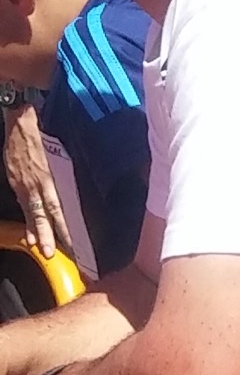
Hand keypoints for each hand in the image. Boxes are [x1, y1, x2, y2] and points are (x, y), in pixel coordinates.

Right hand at [4, 106, 70, 259]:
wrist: (20, 119)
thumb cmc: (46, 130)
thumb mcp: (63, 148)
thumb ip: (71, 169)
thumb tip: (89, 183)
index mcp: (51, 176)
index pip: (60, 208)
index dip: (66, 227)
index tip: (77, 243)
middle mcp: (38, 184)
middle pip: (46, 215)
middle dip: (52, 236)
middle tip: (55, 255)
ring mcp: (24, 184)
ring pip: (33, 214)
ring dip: (38, 234)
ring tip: (43, 251)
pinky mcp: (16, 182)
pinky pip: (23, 206)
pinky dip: (26, 222)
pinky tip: (28, 236)